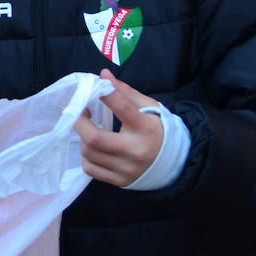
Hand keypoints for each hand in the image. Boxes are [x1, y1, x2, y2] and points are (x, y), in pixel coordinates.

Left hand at [73, 69, 164, 187]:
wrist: (175, 162)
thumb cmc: (158, 130)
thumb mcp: (149, 107)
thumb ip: (125, 92)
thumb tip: (103, 75)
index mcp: (145, 128)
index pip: (122, 108)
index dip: (105, 95)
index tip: (93, 86)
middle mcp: (135, 151)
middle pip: (94, 138)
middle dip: (80, 122)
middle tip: (80, 111)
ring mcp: (126, 169)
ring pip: (89, 153)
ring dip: (83, 137)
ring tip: (89, 128)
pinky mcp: (119, 181)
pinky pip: (90, 169)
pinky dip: (86, 156)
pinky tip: (93, 147)